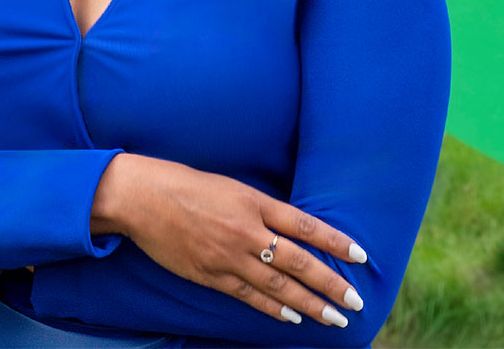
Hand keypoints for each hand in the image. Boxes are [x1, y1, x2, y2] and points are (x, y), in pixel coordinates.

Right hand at [91, 154, 367, 328]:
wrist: (142, 198)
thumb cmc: (186, 186)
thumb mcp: (231, 187)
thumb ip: (261, 209)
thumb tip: (293, 228)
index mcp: (254, 202)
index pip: (305, 225)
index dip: (335, 241)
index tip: (360, 256)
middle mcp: (246, 231)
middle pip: (299, 261)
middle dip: (331, 284)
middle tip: (356, 302)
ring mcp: (228, 256)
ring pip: (278, 286)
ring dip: (310, 304)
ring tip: (334, 318)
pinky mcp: (210, 275)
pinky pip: (248, 296)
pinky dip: (273, 308)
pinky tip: (293, 317)